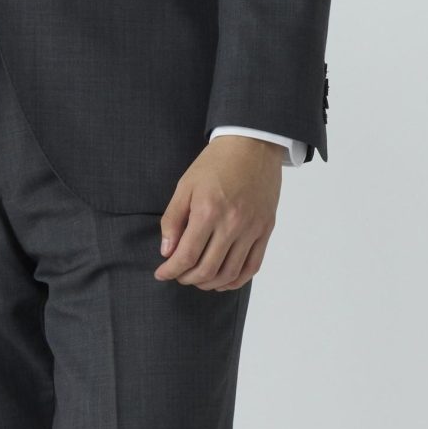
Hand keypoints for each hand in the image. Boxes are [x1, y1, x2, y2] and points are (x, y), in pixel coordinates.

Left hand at [155, 137, 281, 288]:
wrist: (252, 145)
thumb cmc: (216, 163)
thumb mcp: (185, 186)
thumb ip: (173, 220)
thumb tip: (167, 251)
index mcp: (208, 211)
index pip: (186, 256)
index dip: (171, 271)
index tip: (162, 274)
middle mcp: (232, 224)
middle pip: (207, 269)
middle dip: (187, 278)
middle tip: (178, 275)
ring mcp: (252, 229)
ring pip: (230, 273)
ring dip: (210, 283)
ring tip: (198, 279)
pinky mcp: (265, 230)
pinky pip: (252, 266)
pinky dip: (236, 280)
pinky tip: (222, 280)